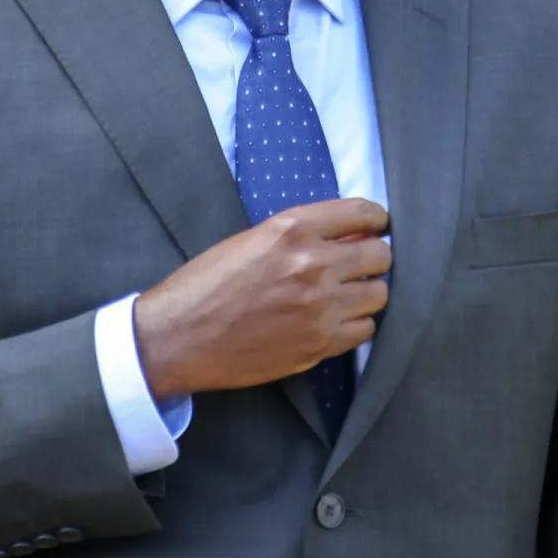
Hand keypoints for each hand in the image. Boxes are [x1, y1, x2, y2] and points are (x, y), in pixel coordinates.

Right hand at [133, 198, 390, 401]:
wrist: (176, 339)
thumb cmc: (206, 285)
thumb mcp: (251, 240)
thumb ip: (301, 235)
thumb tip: (352, 233)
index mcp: (292, 229)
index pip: (364, 212)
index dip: (376, 221)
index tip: (375, 228)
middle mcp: (312, 264)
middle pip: (381, 255)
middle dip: (373, 258)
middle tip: (359, 267)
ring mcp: (318, 307)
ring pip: (379, 295)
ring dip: (367, 293)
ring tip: (346, 297)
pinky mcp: (318, 345)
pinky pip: (365, 331)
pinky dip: (356, 326)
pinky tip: (335, 322)